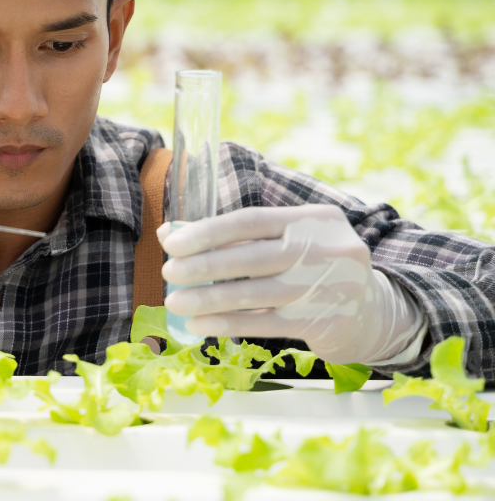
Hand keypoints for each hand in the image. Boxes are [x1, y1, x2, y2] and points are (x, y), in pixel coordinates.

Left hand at [159, 204, 424, 364]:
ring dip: (209, 299)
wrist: (374, 313)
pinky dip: (227, 323)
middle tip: (168, 274)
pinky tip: (199, 324)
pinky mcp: (325, 322)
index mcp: (314, 219)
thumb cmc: (313, 269)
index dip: (208, 232)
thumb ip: (235, 237)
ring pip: (255, 294)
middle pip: (252, 257)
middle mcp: (328, 249)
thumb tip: (170, 233)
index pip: (251, 220)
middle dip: (204, 266)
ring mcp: (330, 287)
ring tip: (175, 303)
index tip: (171, 244)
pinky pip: (264, 323)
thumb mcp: (287, 243)